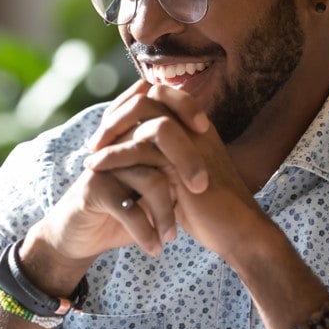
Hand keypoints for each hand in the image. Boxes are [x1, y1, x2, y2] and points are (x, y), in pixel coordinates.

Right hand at [19, 81, 197, 290]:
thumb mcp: (151, 191)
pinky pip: (129, 208)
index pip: (160, 102)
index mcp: (132, 135)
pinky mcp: (93, 189)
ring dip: (166, 213)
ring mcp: (105, 164)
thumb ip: (174, 172)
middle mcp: (118, 143)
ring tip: (172, 238)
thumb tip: (216, 166)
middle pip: (158, 134)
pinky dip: (146, 232)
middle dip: (186, 161)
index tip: (207, 130)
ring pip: (149, 178)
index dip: (185, 106)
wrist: (80, 236)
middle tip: (200, 189)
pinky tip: (155, 248)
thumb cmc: (123, 210)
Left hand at [84, 82, 267, 259]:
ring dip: (111, 131)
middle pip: (149, 96)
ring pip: (143, 115)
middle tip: (95, 140)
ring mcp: (191, 140)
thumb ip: (163, 157)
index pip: (158, 95)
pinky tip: (95, 167)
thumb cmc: (209, 210)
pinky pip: (141, 147)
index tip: (108, 129)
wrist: (237, 233)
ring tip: (91, 153)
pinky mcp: (184, 162)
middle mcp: (195, 126)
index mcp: (196, 125)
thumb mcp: (181, 177)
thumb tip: (132, 148)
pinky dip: (113, 155)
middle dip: (116, 114)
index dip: (129, 106)